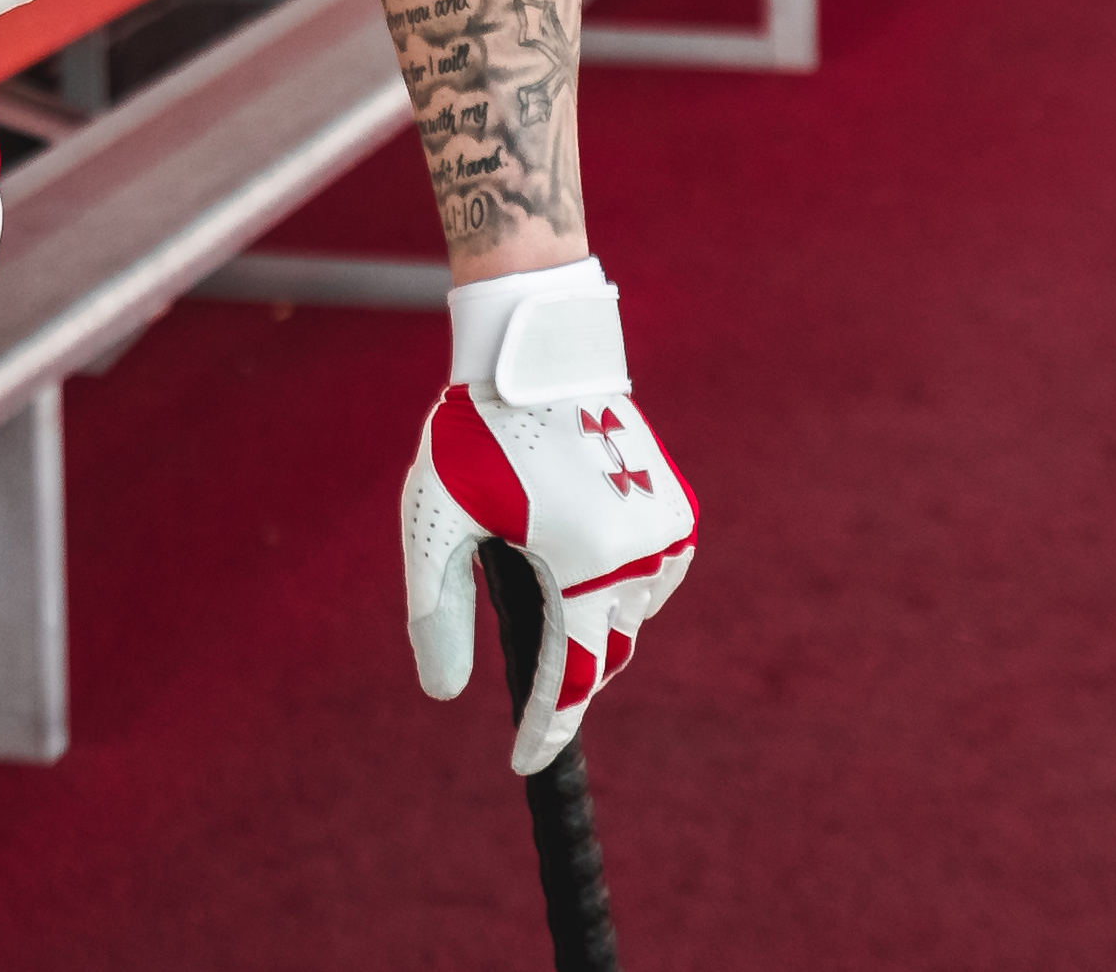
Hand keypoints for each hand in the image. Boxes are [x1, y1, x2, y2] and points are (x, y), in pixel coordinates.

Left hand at [401, 266, 695, 773]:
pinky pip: (646, 578)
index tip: (524, 761)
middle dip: (561, 663)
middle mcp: (637, 556)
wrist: (540, 354)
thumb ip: (437, 607)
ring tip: (540, 566)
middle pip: (598, 650)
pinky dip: (613, 580)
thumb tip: (441, 693)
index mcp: (580, 562)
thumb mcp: (437, 517)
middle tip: (522, 650)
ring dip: (588, 612)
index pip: (568, 679)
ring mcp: (666, 535)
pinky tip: (577, 548)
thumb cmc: (477, 431)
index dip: (545, 729)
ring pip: (624, 614)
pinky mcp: (678, 512)